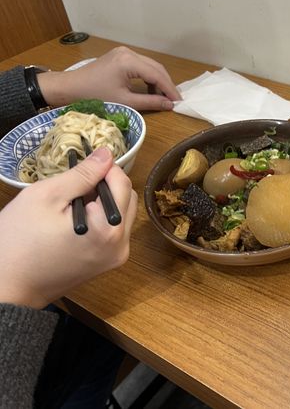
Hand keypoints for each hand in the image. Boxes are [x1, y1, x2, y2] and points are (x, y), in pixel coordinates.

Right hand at [0, 147, 136, 308]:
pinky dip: (103, 217)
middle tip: (75, 187)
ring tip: (73, 204)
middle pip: (128, 198)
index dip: (104, 168)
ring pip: (123, 213)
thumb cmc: (19, 240)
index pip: (123, 183)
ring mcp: (117, 257)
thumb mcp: (47, 196)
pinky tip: (77, 219)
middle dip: (106, 185)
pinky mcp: (109, 262)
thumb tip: (107, 155)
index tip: (83, 166)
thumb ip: (82, 174)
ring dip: (106, 201)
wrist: (7, 285)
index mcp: (109, 229)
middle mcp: (121, 245)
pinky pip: (116, 229)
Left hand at [38, 46, 181, 110]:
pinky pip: (141, 66)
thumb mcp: (125, 101)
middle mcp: (129, 52)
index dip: (170, 89)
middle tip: (174, 101)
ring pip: (150, 66)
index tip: (179, 102)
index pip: (157, 75)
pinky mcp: (120, 56)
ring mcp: (124, 52)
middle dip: (167, 85)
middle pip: (156, 68)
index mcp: (129, 61)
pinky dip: (148, 78)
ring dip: (158, 81)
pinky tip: (151, 90)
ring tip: (164, 98)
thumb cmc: (94, 95)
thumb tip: (169, 105)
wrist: (69, 87)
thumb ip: (150, 102)